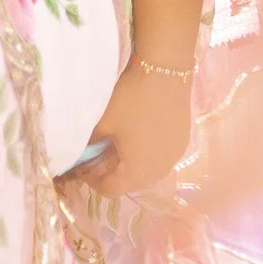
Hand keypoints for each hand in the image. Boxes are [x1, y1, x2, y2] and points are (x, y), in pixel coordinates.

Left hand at [68, 60, 194, 195]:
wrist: (165, 74)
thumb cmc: (130, 100)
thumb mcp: (103, 121)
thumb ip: (90, 142)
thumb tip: (81, 152)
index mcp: (138, 170)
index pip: (112, 190)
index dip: (93, 182)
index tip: (82, 168)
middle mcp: (160, 170)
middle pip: (132, 184)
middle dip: (111, 175)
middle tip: (95, 158)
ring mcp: (174, 156)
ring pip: (148, 172)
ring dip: (130, 166)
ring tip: (114, 148)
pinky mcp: (181, 142)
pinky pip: (160, 158)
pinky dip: (145, 155)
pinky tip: (136, 138)